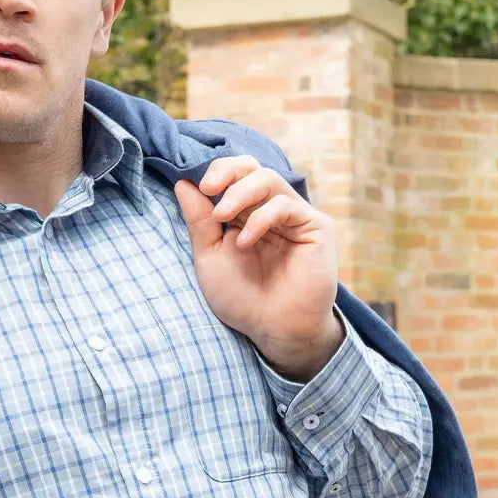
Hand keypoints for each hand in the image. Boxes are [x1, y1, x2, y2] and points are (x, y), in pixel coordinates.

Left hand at [173, 155, 342, 381]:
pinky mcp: (315, 227)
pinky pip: (285, 205)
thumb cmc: (242, 299)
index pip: (234, 176)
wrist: (272, 329)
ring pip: (268, 180)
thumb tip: (183, 182)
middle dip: (227, 172)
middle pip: (252, 168)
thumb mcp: (210, 257)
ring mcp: (294, 217)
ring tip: (222, 217)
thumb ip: (200, 221)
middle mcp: (270, 211)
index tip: (199, 186)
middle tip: (208, 188)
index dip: (217, 172)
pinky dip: (260, 218)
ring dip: (239, 193)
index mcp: (245, 214)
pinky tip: (245, 242)